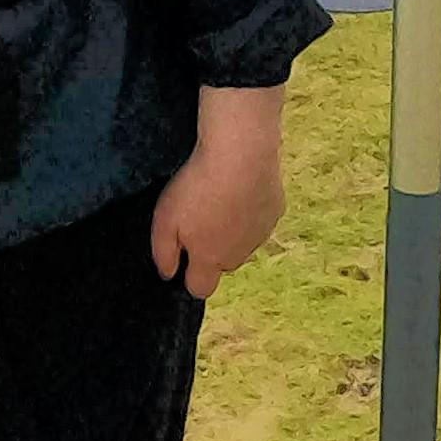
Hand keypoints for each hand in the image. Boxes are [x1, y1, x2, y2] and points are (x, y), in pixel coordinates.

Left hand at [150, 87, 285, 301]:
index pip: (201, 288)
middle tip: (201, 217)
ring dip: (234, 230)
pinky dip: (251, 208)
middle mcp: (239, 254)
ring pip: (244, 242)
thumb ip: (164, 254)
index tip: (184, 254)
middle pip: (224, 264)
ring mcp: (262, 233)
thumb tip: (169, 275)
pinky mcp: (276, 211)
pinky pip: (260, 218)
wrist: (241, 152)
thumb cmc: (197, 186)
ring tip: (222, 197)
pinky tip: (242, 185)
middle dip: (213, 250)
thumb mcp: (165, 219)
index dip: (191, 276)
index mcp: (210, 258)